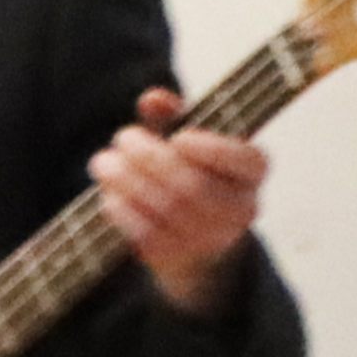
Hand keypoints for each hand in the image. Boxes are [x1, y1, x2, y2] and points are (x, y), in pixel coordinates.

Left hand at [88, 84, 265, 313]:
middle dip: (151, 158)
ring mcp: (212, 237)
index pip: (245, 160)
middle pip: (195, 185)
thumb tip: (153, 99)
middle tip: (122, 137)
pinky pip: (148, 235)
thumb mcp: (186, 139)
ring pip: (169, 210)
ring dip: (129, 182)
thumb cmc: (190, 170)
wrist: (191, 235)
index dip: (213, 150)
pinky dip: (124, 211)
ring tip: (104, 162)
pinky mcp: (180, 256)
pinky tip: (109, 194)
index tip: (179, 137)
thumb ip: (172, 116)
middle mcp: (241, 208)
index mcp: (252, 172)